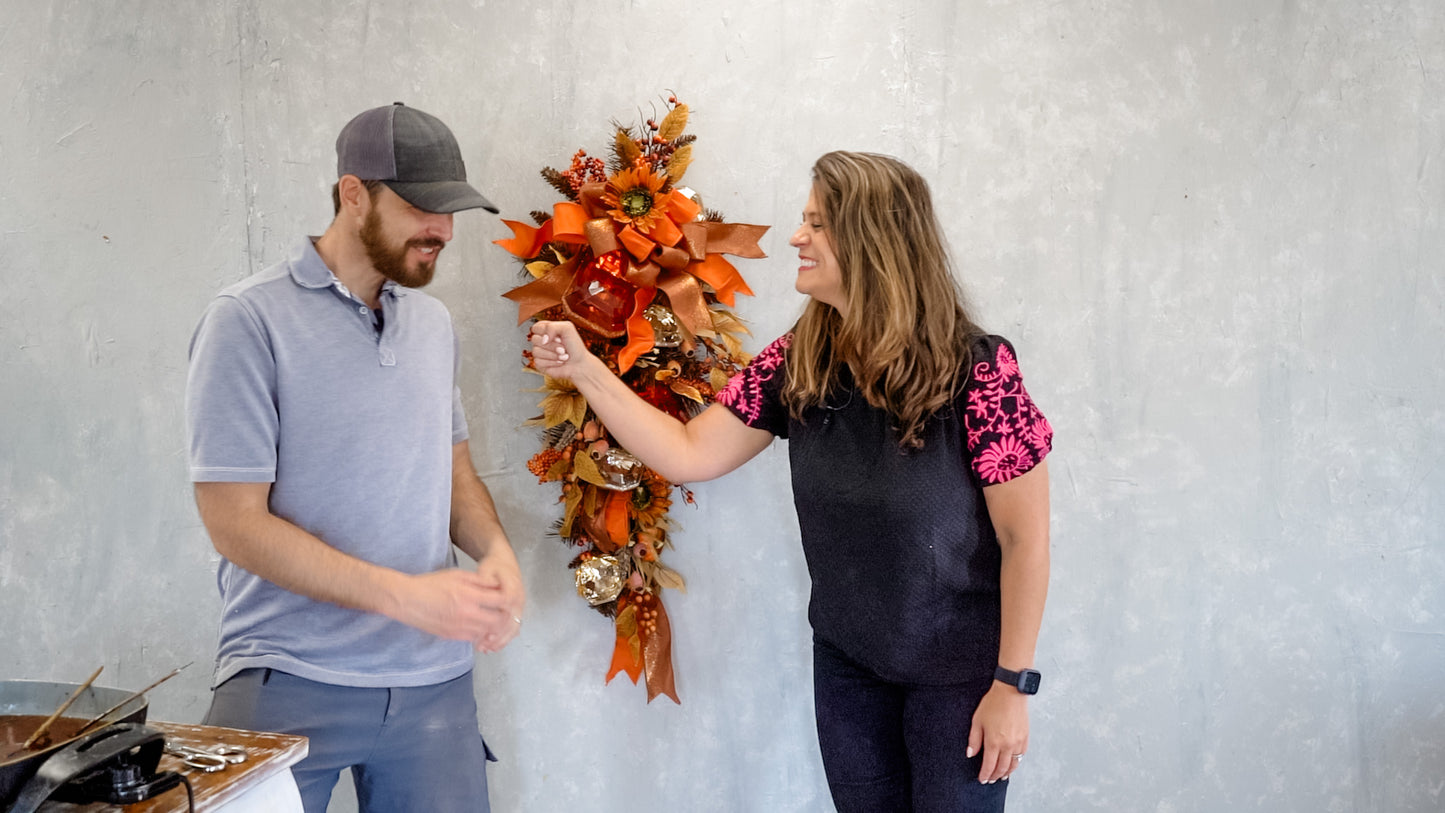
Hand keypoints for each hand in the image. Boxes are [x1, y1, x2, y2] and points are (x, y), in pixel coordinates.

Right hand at [391, 568, 515, 643]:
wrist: (407, 600)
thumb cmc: (430, 584)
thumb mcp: (456, 575)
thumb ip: (479, 580)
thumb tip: (497, 584)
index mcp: (469, 595)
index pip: (500, 600)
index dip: (507, 599)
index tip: (506, 596)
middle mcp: (467, 613)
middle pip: (498, 620)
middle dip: (503, 616)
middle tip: (502, 610)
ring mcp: (459, 627)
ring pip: (487, 632)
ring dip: (492, 627)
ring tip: (492, 619)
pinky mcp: (451, 636)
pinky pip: (473, 638)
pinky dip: (479, 633)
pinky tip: (477, 625)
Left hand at [470, 551, 526, 652]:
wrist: (505, 563)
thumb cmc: (494, 566)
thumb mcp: (487, 569)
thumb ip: (484, 581)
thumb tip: (481, 591)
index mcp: (512, 587)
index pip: (507, 605)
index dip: (498, 618)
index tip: (487, 630)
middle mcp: (519, 599)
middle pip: (512, 621)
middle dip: (499, 635)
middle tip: (484, 644)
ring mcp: (519, 606)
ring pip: (514, 627)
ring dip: (501, 640)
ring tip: (487, 648)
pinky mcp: (516, 612)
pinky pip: (513, 627)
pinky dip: (504, 638)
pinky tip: (493, 646)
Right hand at [528, 320, 592, 380]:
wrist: (579, 364)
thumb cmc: (574, 346)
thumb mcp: (567, 328)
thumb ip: (552, 327)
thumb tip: (543, 339)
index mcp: (546, 330)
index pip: (535, 327)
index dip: (546, 332)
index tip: (559, 337)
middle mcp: (541, 341)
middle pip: (535, 339)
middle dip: (552, 345)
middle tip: (563, 348)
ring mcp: (539, 352)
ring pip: (536, 351)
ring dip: (553, 355)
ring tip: (563, 356)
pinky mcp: (539, 364)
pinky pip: (538, 362)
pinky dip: (551, 363)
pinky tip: (559, 362)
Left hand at [966, 683, 1029, 783]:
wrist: (1011, 692)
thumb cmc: (993, 703)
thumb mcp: (977, 721)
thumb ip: (974, 740)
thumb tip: (970, 754)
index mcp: (994, 742)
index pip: (989, 766)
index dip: (985, 775)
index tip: (982, 779)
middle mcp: (1008, 745)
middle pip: (1002, 768)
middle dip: (994, 776)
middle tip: (990, 780)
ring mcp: (1018, 742)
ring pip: (1013, 764)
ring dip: (1006, 772)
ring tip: (1001, 777)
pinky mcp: (1025, 737)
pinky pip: (1021, 755)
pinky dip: (1016, 763)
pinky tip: (1012, 763)